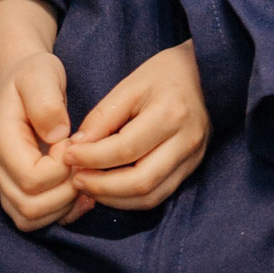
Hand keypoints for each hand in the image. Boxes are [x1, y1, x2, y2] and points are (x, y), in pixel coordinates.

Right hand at [0, 0, 86, 231]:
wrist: (22, 81)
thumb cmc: (33, 75)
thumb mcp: (42, 75)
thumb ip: (47, 103)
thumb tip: (58, 135)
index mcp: (2, 142)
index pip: (32, 178)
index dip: (62, 168)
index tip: (76, 144)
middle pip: (30, 206)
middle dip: (66, 192)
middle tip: (87, 166)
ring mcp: (5, 181)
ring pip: (29, 218)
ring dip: (63, 207)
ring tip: (86, 181)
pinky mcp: (17, 189)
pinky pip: (33, 218)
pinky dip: (59, 213)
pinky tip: (82, 193)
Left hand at [64, 41, 210, 210]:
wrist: (205, 73)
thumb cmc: (164, 74)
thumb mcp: (130, 85)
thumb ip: (102, 117)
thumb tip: (76, 148)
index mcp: (171, 113)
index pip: (124, 149)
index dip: (91, 158)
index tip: (67, 156)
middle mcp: (187, 140)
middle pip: (139, 181)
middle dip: (100, 186)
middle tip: (75, 179)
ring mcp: (193, 158)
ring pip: (150, 196)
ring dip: (114, 198)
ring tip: (89, 186)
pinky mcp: (192, 167)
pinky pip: (159, 195)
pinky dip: (130, 199)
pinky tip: (110, 189)